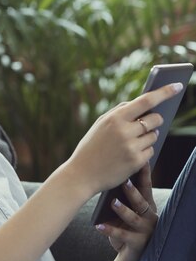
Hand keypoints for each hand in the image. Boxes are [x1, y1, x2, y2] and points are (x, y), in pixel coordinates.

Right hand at [68, 82, 182, 196]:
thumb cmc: (91, 147)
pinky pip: (151, 151)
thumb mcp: (100, 125)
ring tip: (132, 143)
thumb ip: (120, 112)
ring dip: (149, 137)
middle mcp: (125, 131)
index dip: (165, 92)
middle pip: (155, 119)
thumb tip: (143, 104)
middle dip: (155, 120)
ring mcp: (131, 147)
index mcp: (115, 118)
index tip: (178, 85)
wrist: (81, 174)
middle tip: (149, 123)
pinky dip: (145, 151)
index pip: (146, 100)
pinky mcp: (136, 162)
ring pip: (154, 136)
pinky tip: (131, 154)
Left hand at [95, 163, 157, 260]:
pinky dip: (110, 230)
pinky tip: (99, 226)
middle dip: (133, 192)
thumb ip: (122, 199)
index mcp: (148, 206)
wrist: (130, 255)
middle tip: (124, 181)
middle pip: (142, 202)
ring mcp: (146, 231)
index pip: (147, 188)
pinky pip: (123, 235)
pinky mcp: (138, 243)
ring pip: (133, 218)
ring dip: (122, 210)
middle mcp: (150, 217)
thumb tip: (108, 181)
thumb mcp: (127, 212)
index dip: (145, 176)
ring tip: (112, 202)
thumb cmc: (127, 228)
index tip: (142, 162)